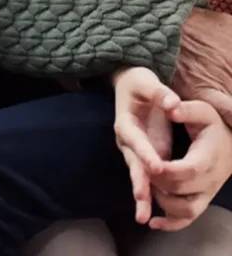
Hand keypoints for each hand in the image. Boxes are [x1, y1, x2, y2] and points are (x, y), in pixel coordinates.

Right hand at [113, 67, 176, 223]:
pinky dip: (148, 195)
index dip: (145, 152)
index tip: (156, 167)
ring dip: (141, 193)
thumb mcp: (146, 81)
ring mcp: (135, 151)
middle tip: (142, 198)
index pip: (135, 138)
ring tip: (142, 216)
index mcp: (125, 121)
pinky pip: (146, 178)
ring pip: (138, 174)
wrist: (131, 86)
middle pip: (133, 162)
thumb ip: (160, 93)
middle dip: (138, 181)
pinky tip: (150, 214)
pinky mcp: (144, 157)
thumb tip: (173, 104)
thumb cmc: (138, 83)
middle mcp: (127, 140)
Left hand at [149, 98, 231, 230]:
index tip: (152, 165)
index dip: (170, 170)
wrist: (229, 141)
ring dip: (164, 203)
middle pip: (184, 191)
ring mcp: (207, 193)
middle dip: (160, 183)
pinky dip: (172, 223)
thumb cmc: (212, 123)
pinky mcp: (201, 200)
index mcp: (209, 157)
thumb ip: (185, 109)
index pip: (190, 170)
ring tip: (148, 187)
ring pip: (187, 211)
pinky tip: (153, 222)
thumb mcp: (201, 110)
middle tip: (142, 170)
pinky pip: (188, 218)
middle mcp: (211, 180)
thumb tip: (170, 108)